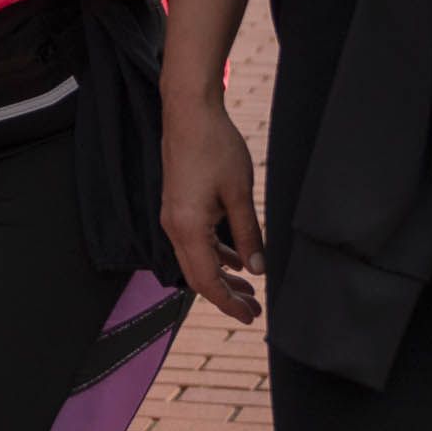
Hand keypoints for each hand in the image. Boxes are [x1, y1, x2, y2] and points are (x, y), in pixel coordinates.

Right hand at [162, 94, 264, 324]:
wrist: (189, 113)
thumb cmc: (215, 147)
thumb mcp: (239, 194)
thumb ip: (248, 235)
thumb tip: (258, 270)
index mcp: (188, 228)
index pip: (207, 281)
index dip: (229, 303)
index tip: (251, 316)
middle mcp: (174, 227)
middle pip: (198, 277)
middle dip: (226, 296)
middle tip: (254, 310)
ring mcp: (173, 217)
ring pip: (196, 260)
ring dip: (221, 276)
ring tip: (250, 289)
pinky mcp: (177, 207)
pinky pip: (194, 242)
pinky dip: (214, 255)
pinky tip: (235, 259)